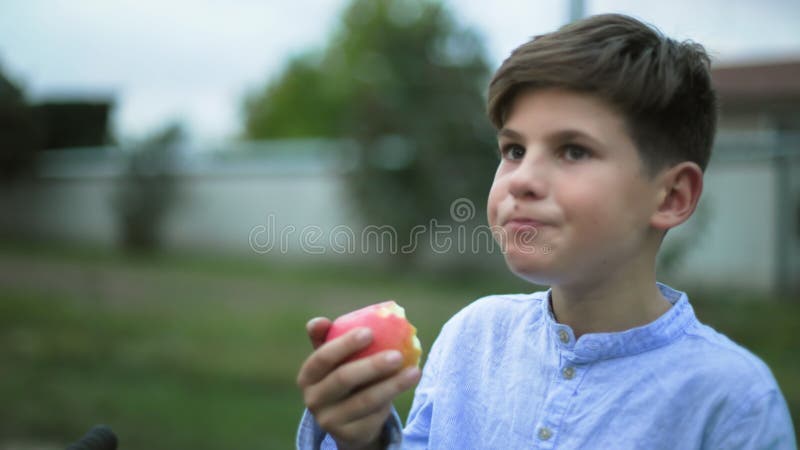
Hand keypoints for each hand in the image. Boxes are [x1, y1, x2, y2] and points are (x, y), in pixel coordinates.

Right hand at [297, 317, 420, 449]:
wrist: (346, 420)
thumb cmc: (342, 376)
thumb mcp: (334, 360)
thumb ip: (329, 338)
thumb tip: (320, 321)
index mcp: (307, 376)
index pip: (322, 357)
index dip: (344, 344)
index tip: (369, 332)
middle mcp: (313, 399)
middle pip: (343, 379)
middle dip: (372, 366)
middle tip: (397, 355)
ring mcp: (329, 420)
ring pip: (365, 401)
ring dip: (392, 385)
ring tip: (414, 372)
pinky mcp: (348, 435)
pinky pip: (374, 416)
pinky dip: (391, 400)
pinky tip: (405, 386)